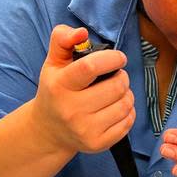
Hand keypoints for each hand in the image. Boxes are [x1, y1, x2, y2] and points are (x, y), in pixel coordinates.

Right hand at [31, 25, 135, 154]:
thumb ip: (63, 38)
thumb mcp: (53, 61)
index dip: (112, 58)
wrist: (48, 130)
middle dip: (122, 76)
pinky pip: (128, 122)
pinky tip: (116, 108)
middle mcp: (71, 110)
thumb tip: (81, 32)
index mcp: (59, 86)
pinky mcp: (97, 144)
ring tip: (116, 91)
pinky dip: (128, 111)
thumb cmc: (55, 90)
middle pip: (116, 87)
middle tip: (116, 76)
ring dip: (127, 93)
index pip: (91, 67)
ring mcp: (85, 130)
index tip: (119, 58)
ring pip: (125, 104)